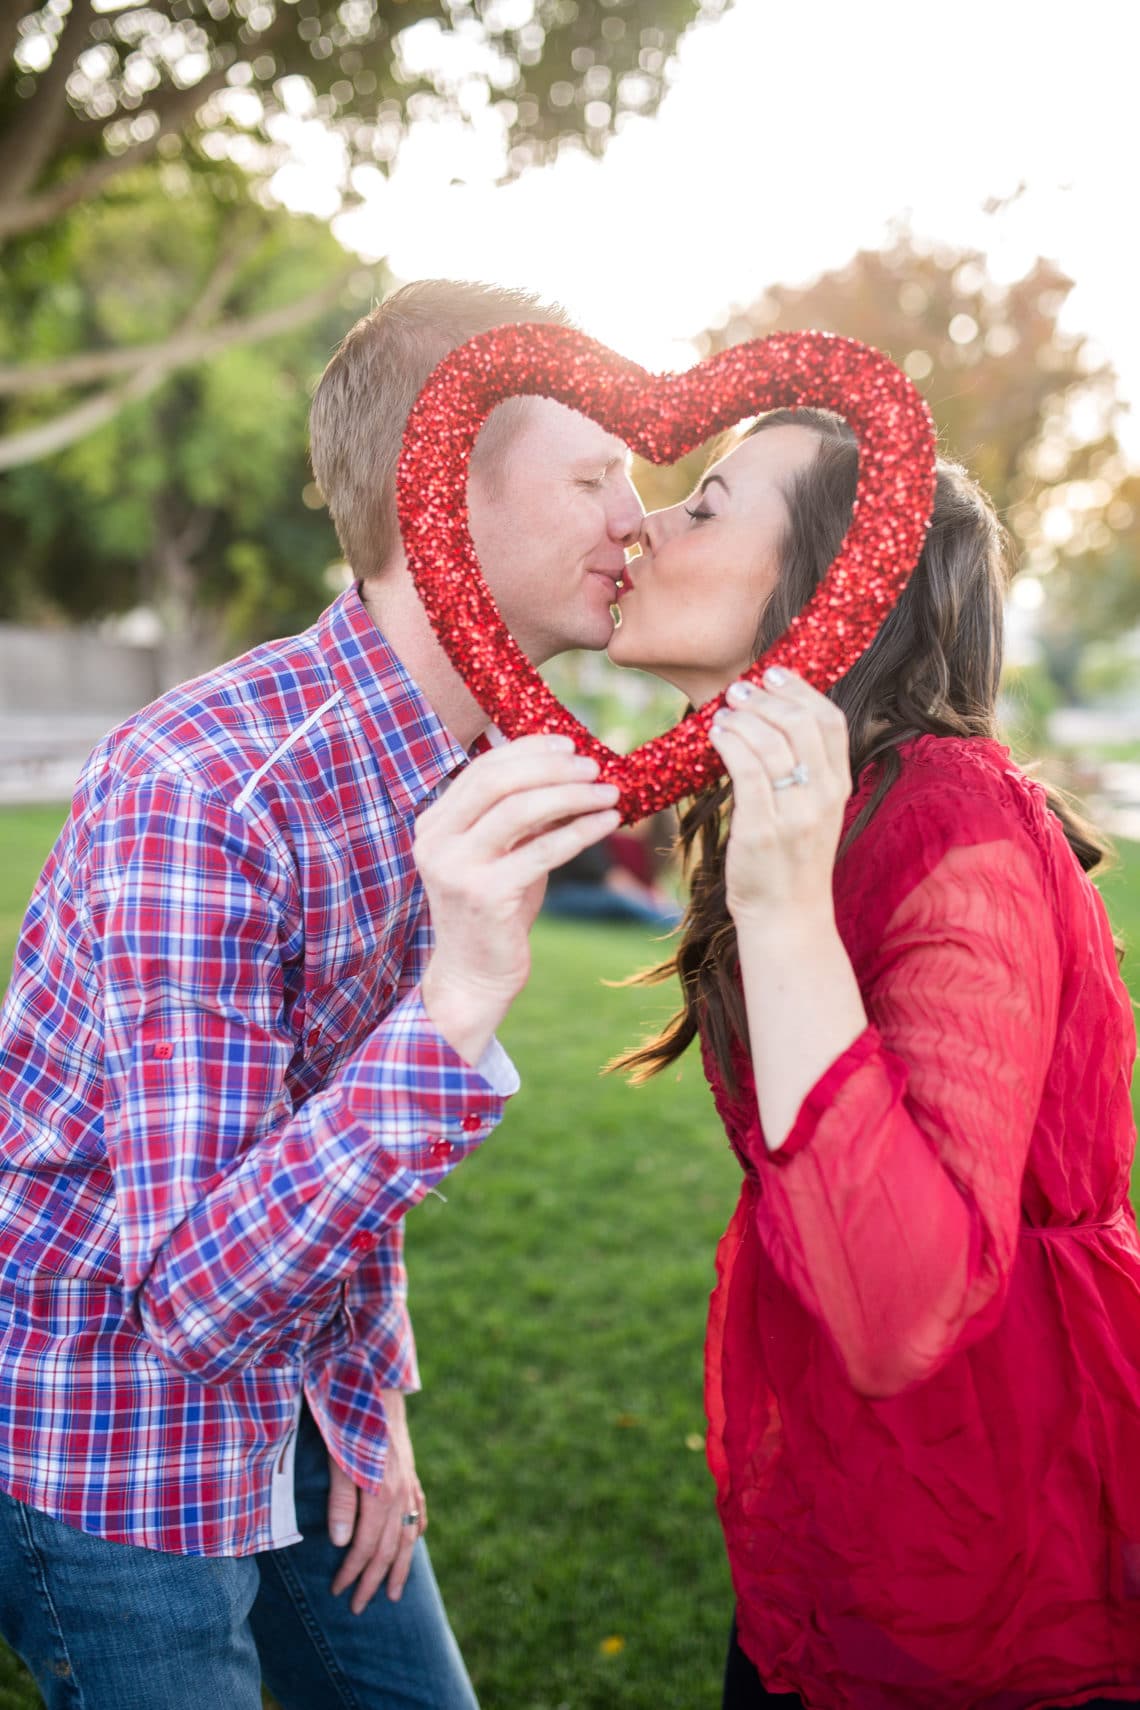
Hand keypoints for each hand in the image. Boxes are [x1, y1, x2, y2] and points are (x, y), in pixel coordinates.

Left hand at [328, 1392, 425, 1612]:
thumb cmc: (350, 1420)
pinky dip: (416, 1531)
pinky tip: (414, 1542)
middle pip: (389, 1548)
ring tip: (394, 1592)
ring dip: (400, 1567)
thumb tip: (342, 1544)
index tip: (337, 1592)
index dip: (352, 1572)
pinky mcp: (410, 1471)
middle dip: (374, 1581)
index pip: (367, 1547)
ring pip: (408, 1535)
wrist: (376, 1382)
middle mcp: (400, 1493)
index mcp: (381, 1493)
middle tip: (360, 1607)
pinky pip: (418, 1510)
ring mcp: (408, 1482)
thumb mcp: (338, 1459)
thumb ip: (341, 1501)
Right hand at [415, 734, 620, 1060]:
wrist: (474, 975)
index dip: (529, 749)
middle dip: (552, 767)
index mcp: (434, 823)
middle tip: (594, 766)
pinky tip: (607, 823)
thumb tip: (572, 769)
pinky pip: (542, 851)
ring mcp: (457, 868)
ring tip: (608, 793)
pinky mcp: (486, 896)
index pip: (482, 768)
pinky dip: (580, 831)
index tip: (569, 744)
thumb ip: (522, 814)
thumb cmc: (496, 910)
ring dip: (572, 794)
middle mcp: (436, 841)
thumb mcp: (503, 853)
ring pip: (520, 810)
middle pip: (498, 781)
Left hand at [708, 667, 851, 924]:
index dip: (800, 690)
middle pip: (801, 722)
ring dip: (742, 717)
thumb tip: (771, 720)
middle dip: (767, 697)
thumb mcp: (812, 811)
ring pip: (771, 742)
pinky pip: (746, 770)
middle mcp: (823, 796)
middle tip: (739, 689)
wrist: (787, 917)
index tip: (773, 675)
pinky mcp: (763, 829)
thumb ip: (804, 770)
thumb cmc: (791, 862)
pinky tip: (716, 735)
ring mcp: (795, 813)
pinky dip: (729, 743)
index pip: (830, 720)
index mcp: (839, 786)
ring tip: (724, 713)